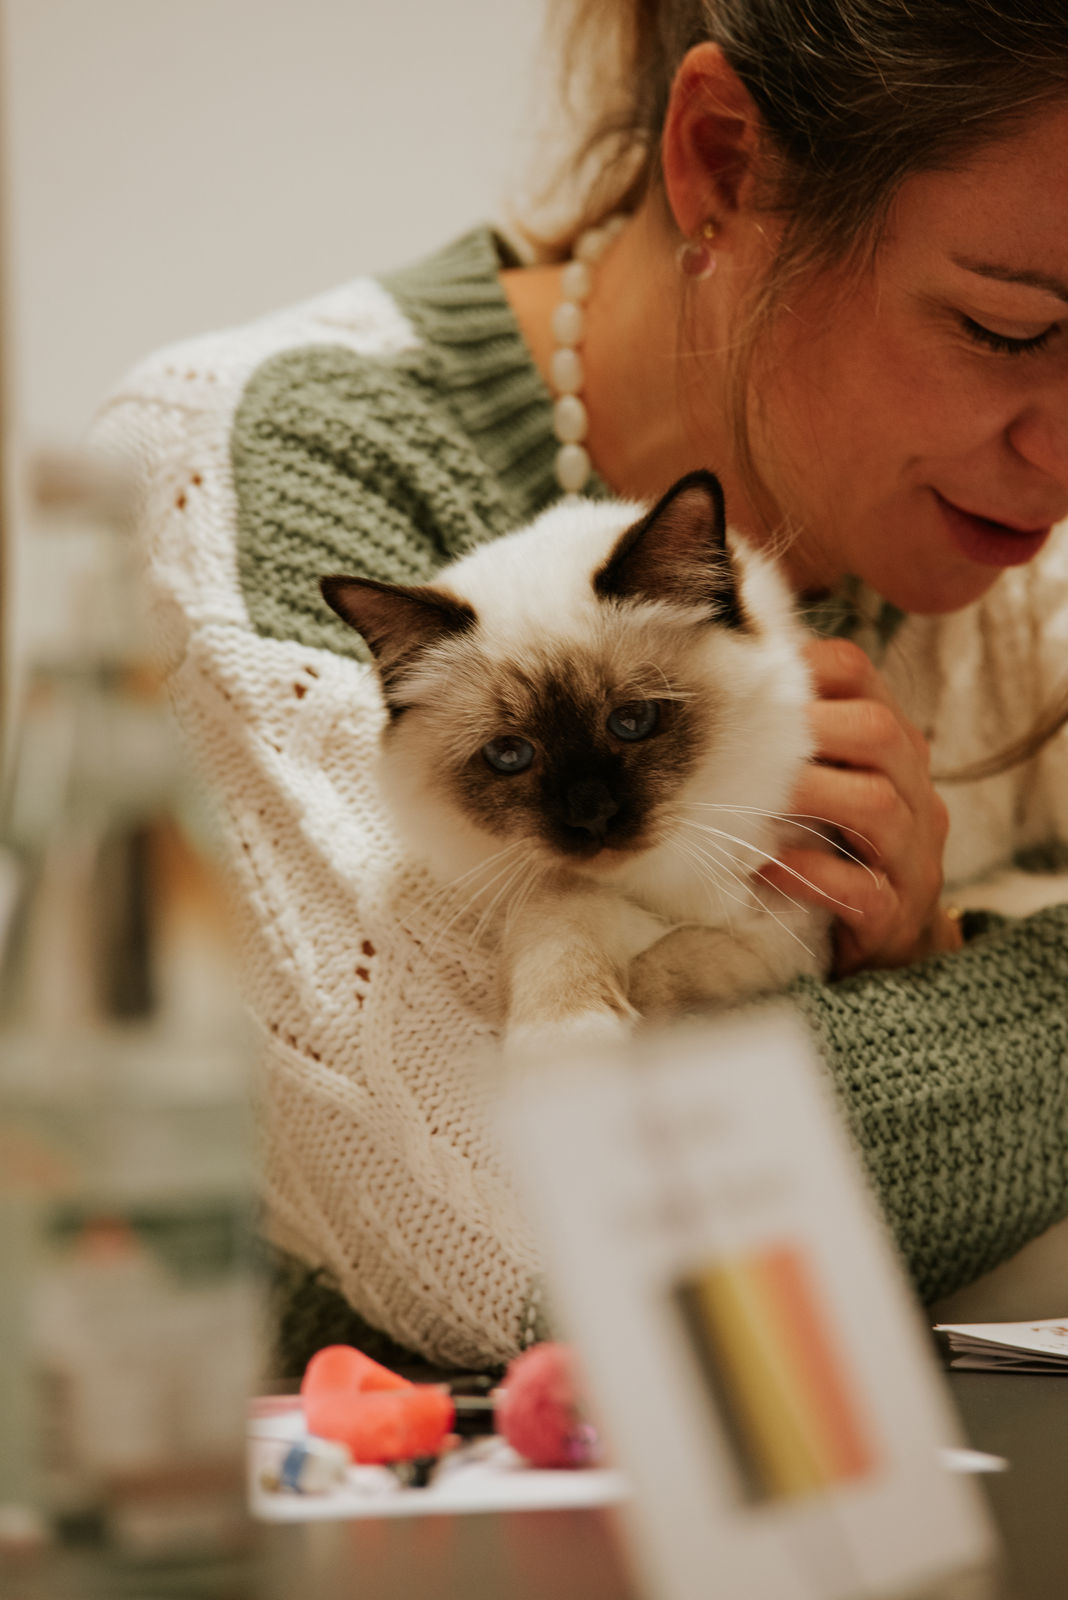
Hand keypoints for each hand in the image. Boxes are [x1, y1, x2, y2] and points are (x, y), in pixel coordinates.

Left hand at [757, 638, 962, 976]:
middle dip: (810, 727)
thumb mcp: (823, 790)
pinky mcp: (895, 916)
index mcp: (890, 748)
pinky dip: (810, 874)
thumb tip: (703, 699)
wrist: (892, 952)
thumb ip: (789, 747)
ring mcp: (912, 856)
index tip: (747, 679)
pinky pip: (862, 889)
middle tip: (745, 737)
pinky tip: (765, 868)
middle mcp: (913, 792)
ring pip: (878, 804)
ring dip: (809, 793)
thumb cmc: (838, 854)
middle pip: (881, 731)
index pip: (860, 675)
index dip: (804, 665)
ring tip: (751, 799)